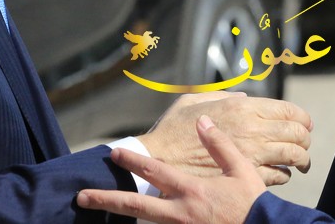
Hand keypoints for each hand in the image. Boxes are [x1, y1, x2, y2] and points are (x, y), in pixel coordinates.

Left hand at [79, 115, 265, 223]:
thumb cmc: (253, 205)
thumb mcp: (242, 170)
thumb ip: (220, 144)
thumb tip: (203, 121)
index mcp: (191, 191)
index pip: (154, 172)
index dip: (131, 160)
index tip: (113, 151)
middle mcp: (179, 214)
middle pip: (134, 206)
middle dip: (105, 199)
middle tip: (81, 196)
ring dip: (121, 217)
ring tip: (98, 212)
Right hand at [137, 91, 312, 185]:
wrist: (159, 161)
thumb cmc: (173, 130)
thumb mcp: (193, 101)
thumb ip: (221, 96)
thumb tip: (244, 98)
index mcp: (242, 108)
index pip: (289, 110)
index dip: (302, 118)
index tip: (304, 124)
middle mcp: (252, 129)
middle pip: (297, 133)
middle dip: (305, 138)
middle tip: (305, 143)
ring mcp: (252, 154)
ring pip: (293, 156)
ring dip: (302, 159)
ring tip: (302, 163)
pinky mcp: (246, 177)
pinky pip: (279, 176)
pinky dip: (285, 175)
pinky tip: (282, 174)